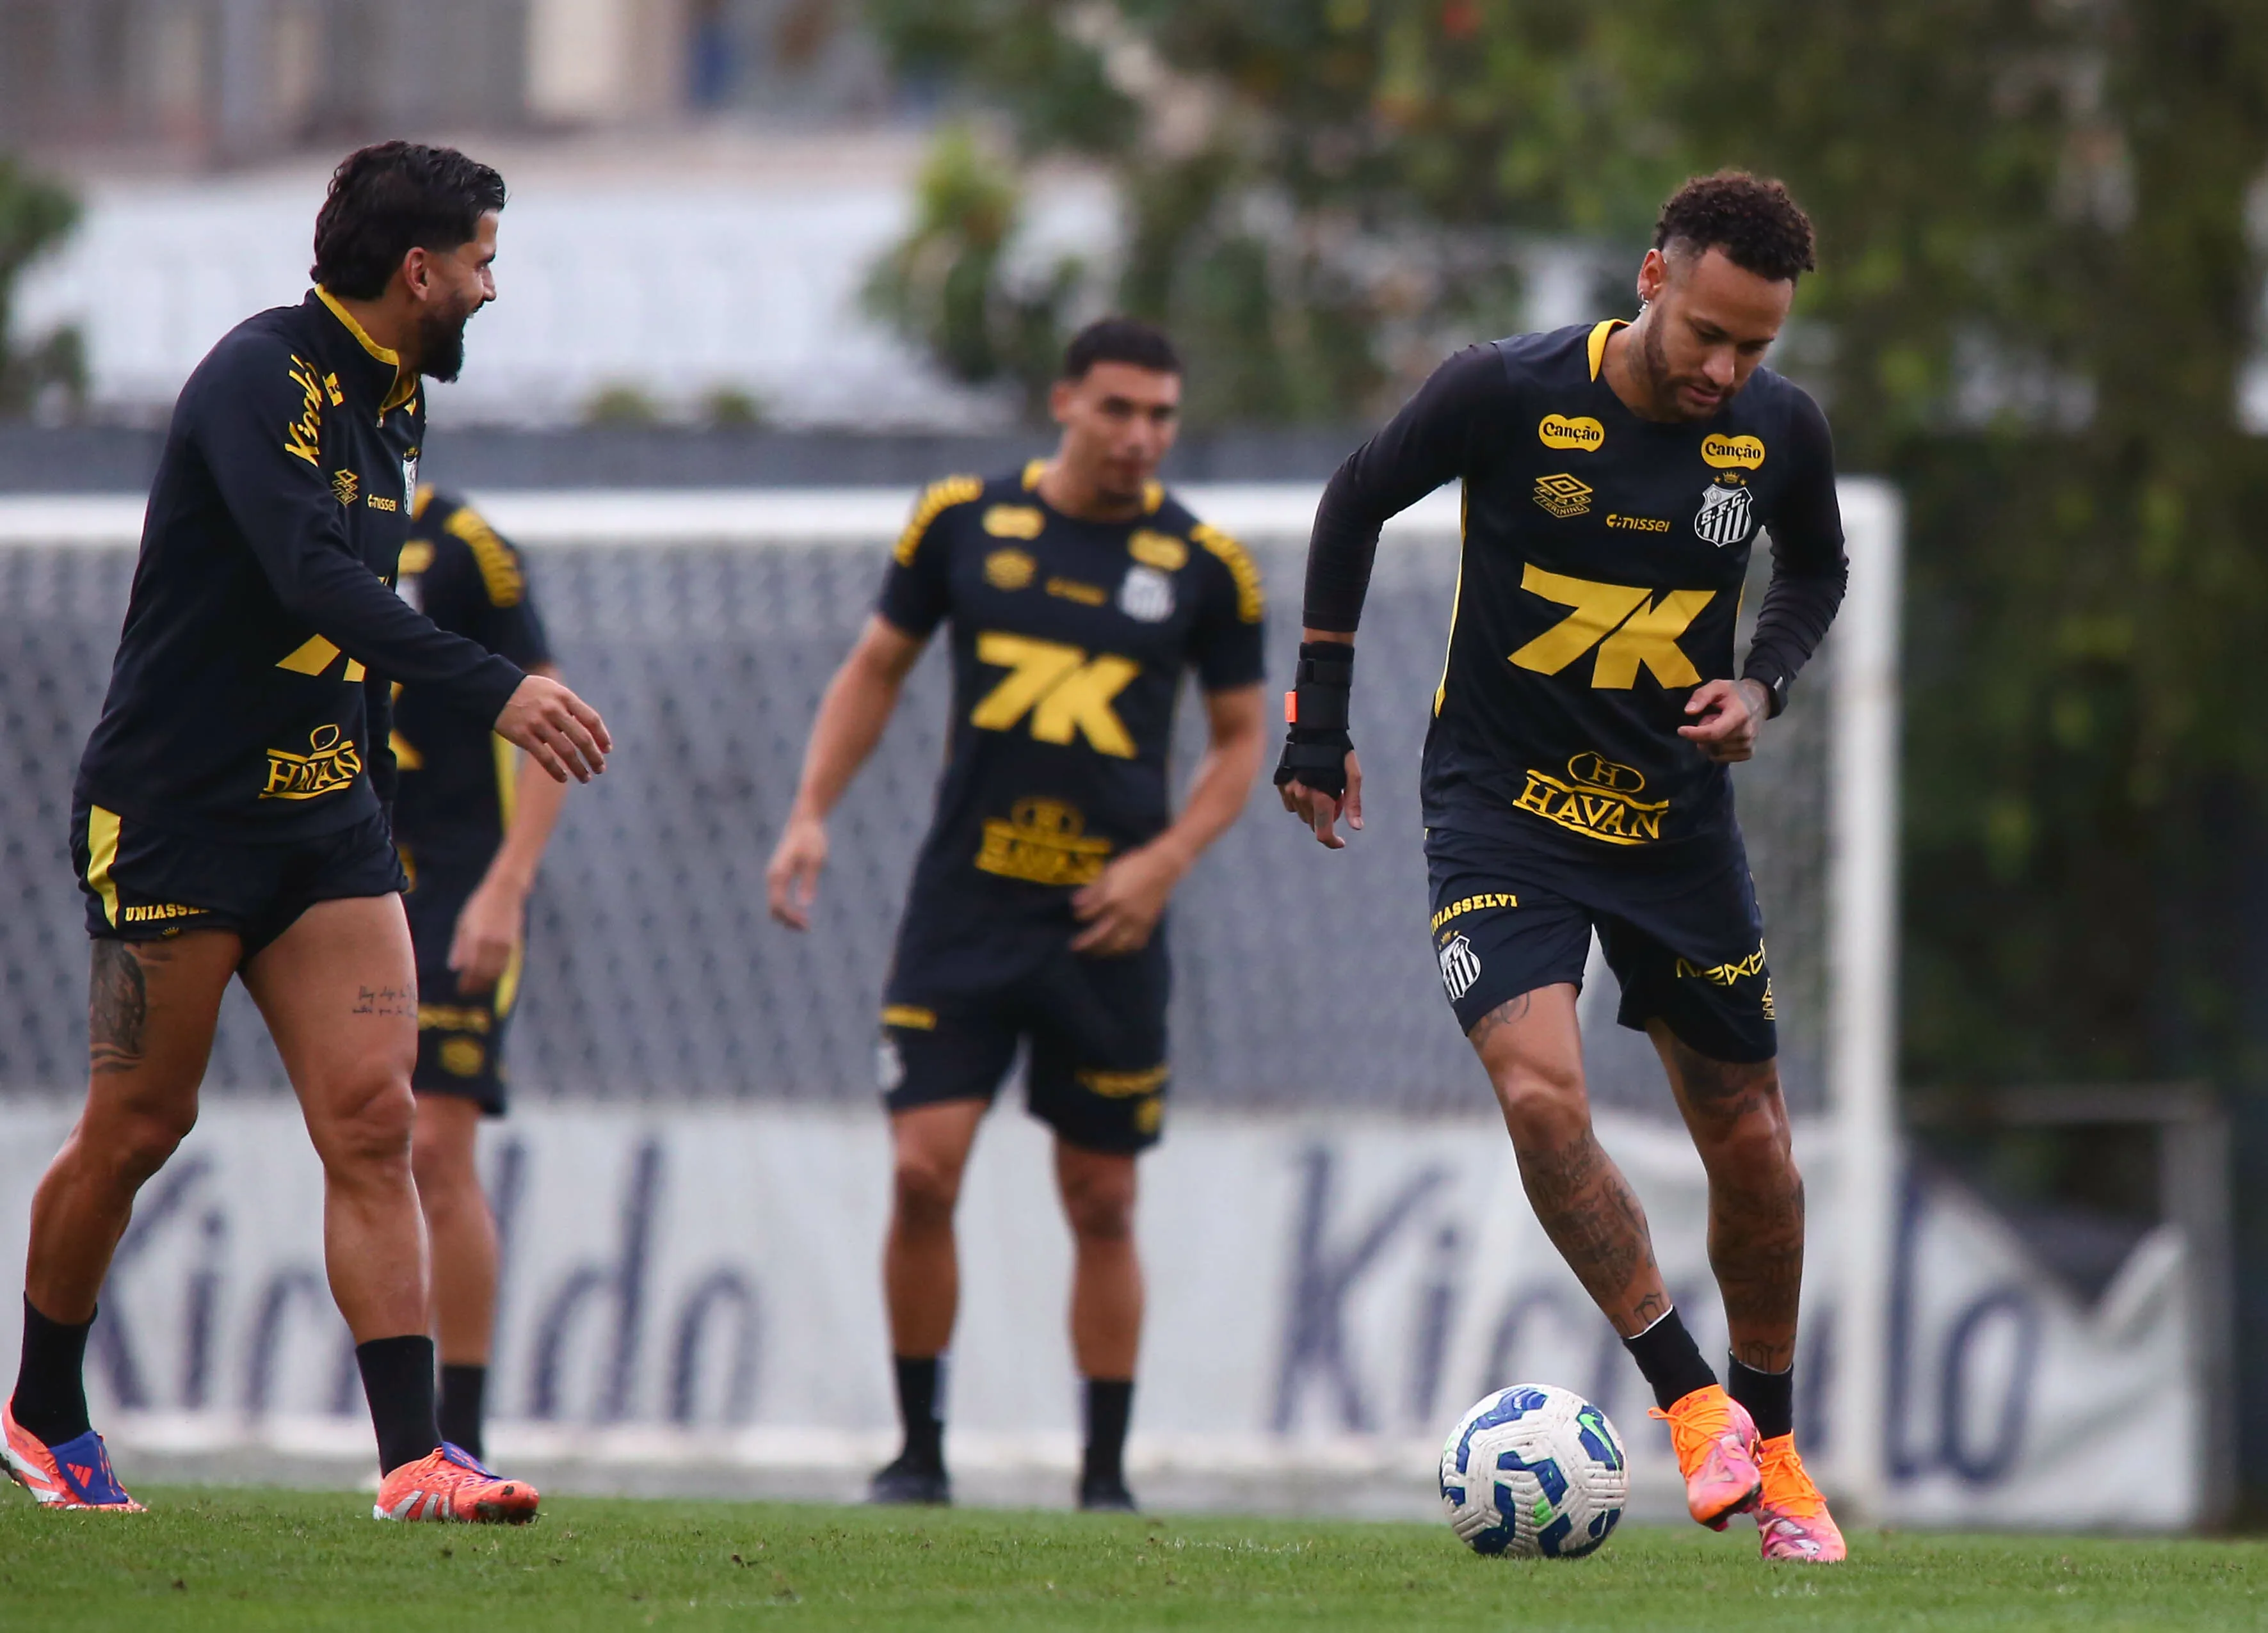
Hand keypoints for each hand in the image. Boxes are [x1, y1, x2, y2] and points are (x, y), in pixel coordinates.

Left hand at [447, 877, 525, 995]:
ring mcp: (504, 944)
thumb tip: (455, 967)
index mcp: (476, 938)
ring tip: (478, 987)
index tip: (461, 989)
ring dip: (487, 982)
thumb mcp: (463, 924)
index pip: (470, 968)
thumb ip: (459, 947)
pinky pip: (505, 965)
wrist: (504, 892)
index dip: (466, 982)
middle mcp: (491, 943)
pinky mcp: (513, 944)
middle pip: (484, 974)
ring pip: (496, 972)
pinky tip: (489, 975)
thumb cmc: (479, 906)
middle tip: (467, 991)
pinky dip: (496, 973)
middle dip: (476, 985)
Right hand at [495, 675, 609, 783]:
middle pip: (582, 738)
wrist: (495, 689)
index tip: (607, 750)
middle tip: (600, 769)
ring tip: (586, 778)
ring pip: (566, 751)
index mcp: (564, 697)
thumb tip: (591, 735)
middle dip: (594, 757)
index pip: (591, 719)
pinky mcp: (523, 735)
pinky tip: (564, 778)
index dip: (602, 737)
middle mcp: (553, 709)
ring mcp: (538, 723)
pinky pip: (545, 758)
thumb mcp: (553, 691)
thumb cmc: (530, 692)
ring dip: (579, 768)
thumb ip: (571, 708)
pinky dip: (557, 771)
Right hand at [766, 812, 828, 929]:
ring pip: (774, 904)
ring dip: (786, 917)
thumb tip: (804, 904)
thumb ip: (808, 882)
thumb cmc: (811, 840)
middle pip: (773, 908)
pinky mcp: (779, 875)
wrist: (804, 822)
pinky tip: (799, 912)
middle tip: (806, 928)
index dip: (790, 917)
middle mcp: (772, 877)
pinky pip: (777, 898)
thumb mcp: (815, 861)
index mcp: (778, 874)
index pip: (778, 904)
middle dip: (787, 921)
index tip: (806, 924)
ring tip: (804, 924)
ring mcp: (774, 876)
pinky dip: (786, 908)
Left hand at [1070, 841, 1186, 954]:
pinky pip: (1135, 943)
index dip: (1080, 916)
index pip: (1089, 915)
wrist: (1162, 867)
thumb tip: (1075, 905)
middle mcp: (1123, 914)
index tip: (1077, 916)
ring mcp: (1137, 922)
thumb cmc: (1133, 865)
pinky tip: (1117, 950)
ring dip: (1103, 951)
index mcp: (1111, 898)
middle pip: (1101, 936)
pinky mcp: (1148, 925)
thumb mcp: (1108, 872)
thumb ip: (1092, 890)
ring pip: (1118, 944)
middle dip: (1086, 944)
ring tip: (1094, 953)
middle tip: (1075, 948)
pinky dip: (1124, 950)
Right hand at [1276, 749, 1363, 848]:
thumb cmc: (1338, 752)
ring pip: (1302, 814)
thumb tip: (1357, 828)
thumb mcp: (1353, 776)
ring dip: (1313, 809)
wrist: (1313, 729)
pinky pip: (1291, 803)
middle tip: (1336, 800)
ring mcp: (1289, 791)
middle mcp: (1302, 797)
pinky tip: (1308, 784)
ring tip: (1322, 788)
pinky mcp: (1281, 785)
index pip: (1323, 833)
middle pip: (1313, 823)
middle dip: (1326, 818)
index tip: (1340, 842)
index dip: (1332, 842)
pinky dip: (1300, 800)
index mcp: (1321, 798)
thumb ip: (1354, 803)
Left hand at [1678, 678, 1770, 763]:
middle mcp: (1746, 733)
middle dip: (1702, 733)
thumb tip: (1688, 711)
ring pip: (1715, 752)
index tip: (1681, 730)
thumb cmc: (1735, 693)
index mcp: (1740, 715)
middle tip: (1709, 718)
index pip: (1714, 732)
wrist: (1760, 701)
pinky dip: (1715, 749)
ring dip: (1709, 741)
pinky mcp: (1748, 753)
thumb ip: (1702, 696)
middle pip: (1712, 743)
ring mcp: (1748, 745)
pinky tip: (1722, 736)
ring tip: (1718, 726)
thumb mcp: (1717, 686)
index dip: (1695, 733)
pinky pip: (1721, 758)